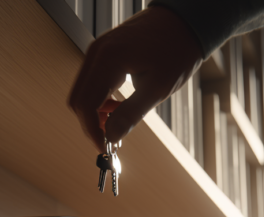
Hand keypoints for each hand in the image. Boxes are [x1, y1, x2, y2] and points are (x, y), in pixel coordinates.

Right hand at [68, 6, 202, 152]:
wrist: (184, 21)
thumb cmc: (176, 50)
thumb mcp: (157, 88)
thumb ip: (131, 114)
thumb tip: (111, 137)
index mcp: (109, 60)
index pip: (86, 104)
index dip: (92, 130)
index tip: (104, 148)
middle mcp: (97, 52)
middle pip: (78, 99)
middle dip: (91, 123)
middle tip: (110, 139)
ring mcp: (98, 50)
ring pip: (82, 91)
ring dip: (95, 112)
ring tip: (118, 122)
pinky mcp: (102, 51)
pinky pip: (91, 81)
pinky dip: (99, 98)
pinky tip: (118, 105)